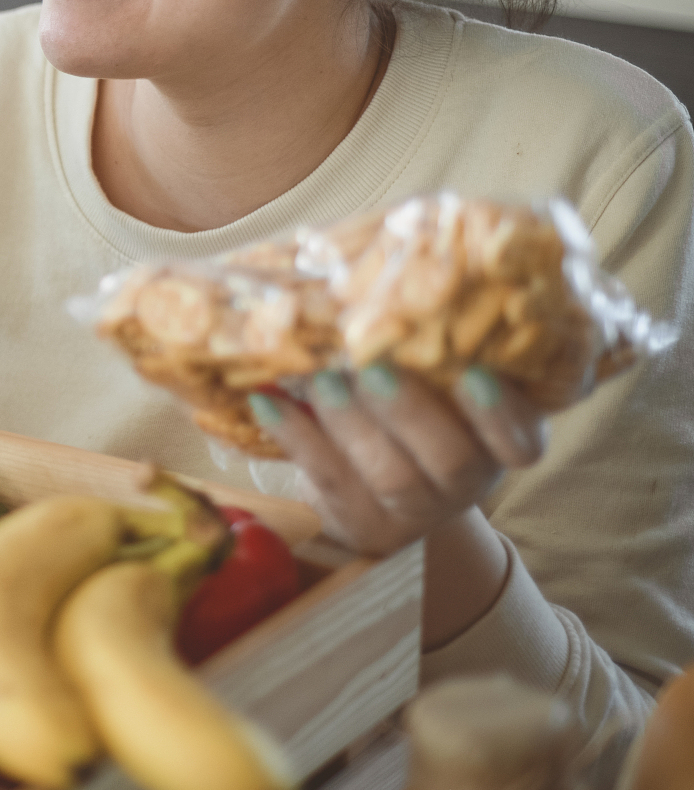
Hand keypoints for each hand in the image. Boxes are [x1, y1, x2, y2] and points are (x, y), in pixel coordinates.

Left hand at [248, 363, 546, 557]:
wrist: (373, 478)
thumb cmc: (414, 400)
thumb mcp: (439, 373)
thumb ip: (430, 338)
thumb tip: (382, 266)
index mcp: (503, 438)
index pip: (521, 440)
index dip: (500, 415)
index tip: (473, 376)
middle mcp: (469, 479)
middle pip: (451, 459)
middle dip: (409, 412)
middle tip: (370, 367)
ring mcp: (416, 509)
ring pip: (392, 476)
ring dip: (351, 423)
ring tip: (319, 379)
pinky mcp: (362, 523)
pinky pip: (329, 481)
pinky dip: (297, 437)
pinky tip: (267, 402)